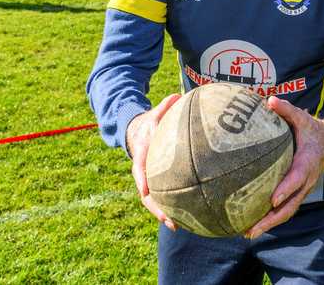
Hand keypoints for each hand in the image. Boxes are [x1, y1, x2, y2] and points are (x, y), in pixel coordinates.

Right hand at [126, 93, 181, 230]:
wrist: (135, 132)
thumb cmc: (148, 123)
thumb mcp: (154, 113)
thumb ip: (165, 106)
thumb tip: (178, 96)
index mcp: (141, 154)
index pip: (139, 168)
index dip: (143, 179)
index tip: (146, 190)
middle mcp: (143, 171)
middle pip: (146, 194)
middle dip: (156, 208)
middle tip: (168, 220)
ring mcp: (148, 179)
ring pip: (154, 200)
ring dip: (164, 214)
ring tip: (178, 226)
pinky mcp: (157, 183)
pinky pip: (164, 196)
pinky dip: (173, 207)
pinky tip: (188, 218)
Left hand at [244, 96, 323, 238]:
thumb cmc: (312, 130)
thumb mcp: (302, 117)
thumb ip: (286, 110)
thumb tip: (269, 100)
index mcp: (306, 162)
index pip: (297, 178)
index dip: (286, 189)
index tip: (272, 199)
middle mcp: (306, 180)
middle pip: (290, 204)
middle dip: (272, 218)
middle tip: (252, 229)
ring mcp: (303, 190)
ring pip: (287, 211)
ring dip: (269, 224)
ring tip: (248, 233)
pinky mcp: (298, 193)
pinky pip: (285, 209)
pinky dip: (271, 219)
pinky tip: (252, 225)